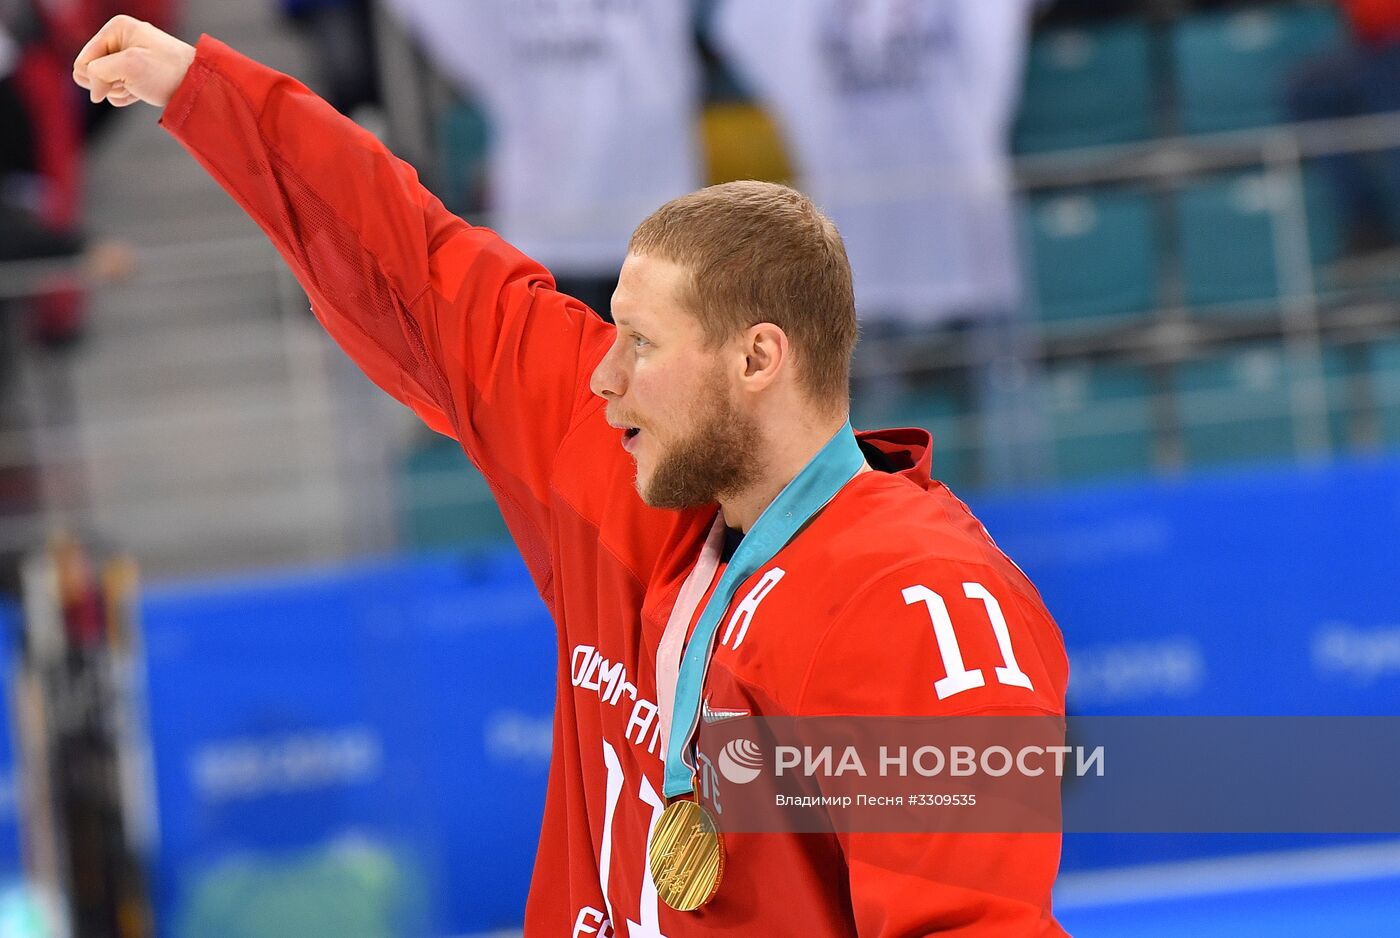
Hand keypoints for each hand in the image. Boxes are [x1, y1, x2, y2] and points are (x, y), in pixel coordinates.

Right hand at [73, 15, 195, 108]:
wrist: (199, 86)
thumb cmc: (168, 71)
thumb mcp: (128, 67)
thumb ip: (98, 73)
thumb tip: (93, 94)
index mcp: (117, 28)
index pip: (84, 60)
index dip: (96, 77)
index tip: (121, 80)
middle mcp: (121, 39)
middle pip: (91, 71)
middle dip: (109, 82)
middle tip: (132, 83)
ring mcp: (128, 57)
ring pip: (104, 82)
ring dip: (119, 90)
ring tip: (140, 87)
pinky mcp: (136, 74)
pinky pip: (117, 89)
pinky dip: (126, 95)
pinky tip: (141, 93)